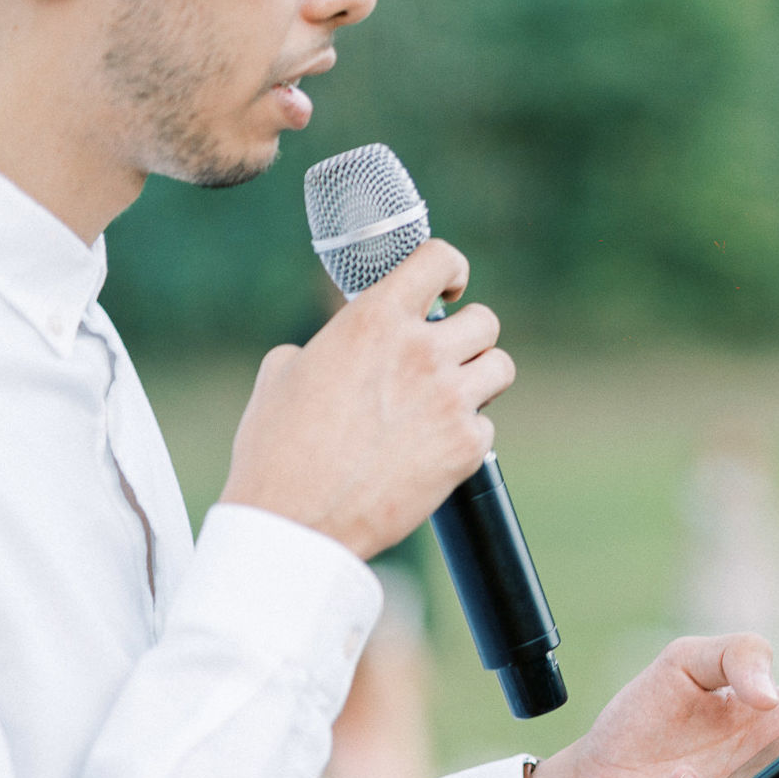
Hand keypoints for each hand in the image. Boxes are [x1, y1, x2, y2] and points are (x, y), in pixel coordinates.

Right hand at [218, 239, 516, 560]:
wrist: (296, 518)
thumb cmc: (277, 448)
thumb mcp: (285, 371)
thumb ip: (331, 344)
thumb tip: (347, 349)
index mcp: (374, 319)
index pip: (438, 258)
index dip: (450, 270)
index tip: (448, 289)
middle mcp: (421, 351)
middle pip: (485, 321)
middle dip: (467, 338)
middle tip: (445, 360)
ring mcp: (451, 399)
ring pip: (500, 368)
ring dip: (479, 380)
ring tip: (449, 400)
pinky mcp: (467, 447)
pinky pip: (487, 426)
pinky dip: (466, 436)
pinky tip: (432, 450)